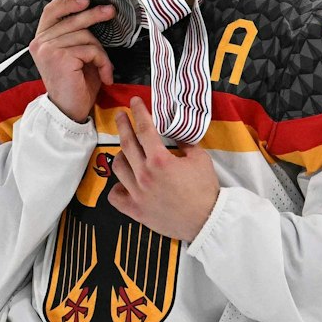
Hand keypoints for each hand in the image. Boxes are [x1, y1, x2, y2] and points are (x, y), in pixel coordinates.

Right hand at [32, 0, 117, 122]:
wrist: (70, 111)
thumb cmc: (76, 83)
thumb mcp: (76, 53)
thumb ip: (78, 34)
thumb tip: (96, 11)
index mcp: (41, 39)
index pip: (51, 11)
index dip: (68, 1)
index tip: (86, 0)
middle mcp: (40, 43)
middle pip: (73, 20)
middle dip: (95, 15)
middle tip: (111, 12)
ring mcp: (48, 49)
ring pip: (86, 36)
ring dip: (102, 53)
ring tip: (104, 69)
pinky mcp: (60, 57)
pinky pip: (91, 50)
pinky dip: (103, 62)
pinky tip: (104, 76)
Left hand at [109, 97, 219, 240]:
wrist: (206, 220)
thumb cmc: (205, 189)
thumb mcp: (200, 159)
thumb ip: (185, 144)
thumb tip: (176, 134)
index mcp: (160, 160)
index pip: (144, 129)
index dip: (139, 112)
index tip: (134, 102)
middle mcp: (144, 174)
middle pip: (126, 144)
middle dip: (123, 125)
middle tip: (121, 115)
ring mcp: (137, 193)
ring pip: (118, 168)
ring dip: (121, 155)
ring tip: (126, 151)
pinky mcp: (135, 210)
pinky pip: (115, 196)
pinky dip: (117, 188)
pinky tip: (124, 183)